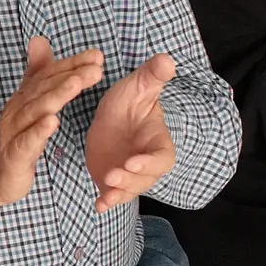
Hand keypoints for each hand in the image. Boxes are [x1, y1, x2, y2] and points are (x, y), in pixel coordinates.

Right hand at [0, 37, 104, 215]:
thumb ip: (36, 73)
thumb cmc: (15, 137)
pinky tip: (53, 122)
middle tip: (95, 67)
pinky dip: (39, 132)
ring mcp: (14, 132)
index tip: (97, 56)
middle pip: (45, 89)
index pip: (49, 75)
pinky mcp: (14, 155)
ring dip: (56, 96)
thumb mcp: (27, 102)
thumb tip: (39, 39)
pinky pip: (27, 142)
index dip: (72, 64)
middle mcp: (18, 110)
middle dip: (70, 75)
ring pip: (36, 111)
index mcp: (25, 97)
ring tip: (76, 84)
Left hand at [82, 53, 177, 211]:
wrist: (112, 116)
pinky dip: (108, 201)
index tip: (133, 162)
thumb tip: (166, 59)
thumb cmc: (130, 102)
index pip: (162, 157)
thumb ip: (153, 76)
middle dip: (131, 180)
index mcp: (157, 141)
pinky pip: (114, 194)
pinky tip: (98, 206)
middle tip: (113, 175)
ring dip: (119, 192)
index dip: (150, 162)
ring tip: (105, 193)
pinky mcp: (113, 179)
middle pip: (146, 178)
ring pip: (130, 189)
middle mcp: (146, 161)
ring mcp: (130, 173)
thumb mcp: (138, 87)